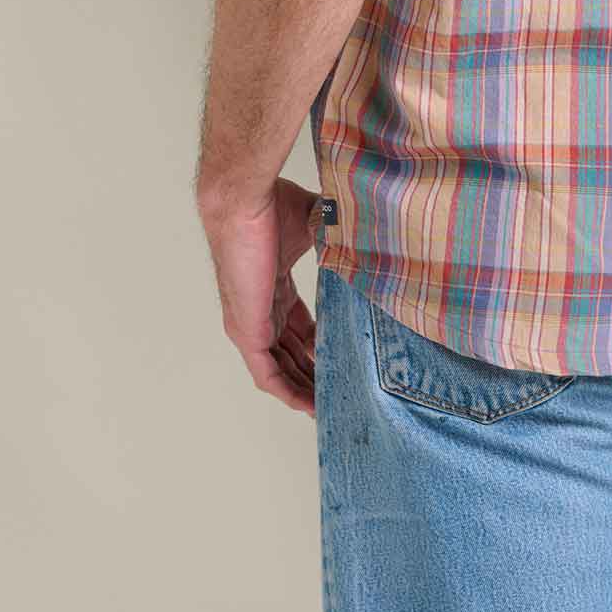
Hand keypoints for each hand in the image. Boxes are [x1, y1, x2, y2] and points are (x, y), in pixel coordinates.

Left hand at [198, 175, 319, 416]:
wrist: (244, 204)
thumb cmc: (269, 204)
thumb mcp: (313, 224)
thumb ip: (334, 233)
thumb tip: (366, 229)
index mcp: (272, 287)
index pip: (296, 325)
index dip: (318, 343)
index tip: (341, 355)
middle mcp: (259, 310)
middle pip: (289, 352)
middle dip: (313, 373)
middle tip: (340, 390)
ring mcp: (251, 324)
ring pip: (279, 369)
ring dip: (303, 389)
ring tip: (328, 407)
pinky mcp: (248, 333)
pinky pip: (268, 374)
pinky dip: (289, 392)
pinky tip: (309, 405)